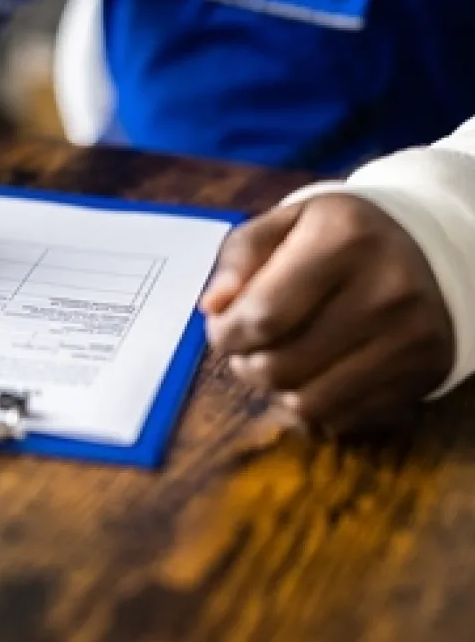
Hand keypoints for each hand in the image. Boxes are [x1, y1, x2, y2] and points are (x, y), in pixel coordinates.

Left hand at [201, 194, 453, 434]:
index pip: (264, 316)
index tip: (221, 327)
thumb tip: (212, 307)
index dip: (226, 333)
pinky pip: (342, 420)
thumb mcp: (287, 221)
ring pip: (308, 404)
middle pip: (281, 367)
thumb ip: (241, 257)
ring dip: (275, 390)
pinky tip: (313, 373)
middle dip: (245, 363)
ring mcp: (410, 339)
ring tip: (275, 360)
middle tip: (246, 346)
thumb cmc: (339, 234)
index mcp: (344, 240)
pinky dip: (312, 406)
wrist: (429, 248)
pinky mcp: (422, 375)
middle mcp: (386, 291)